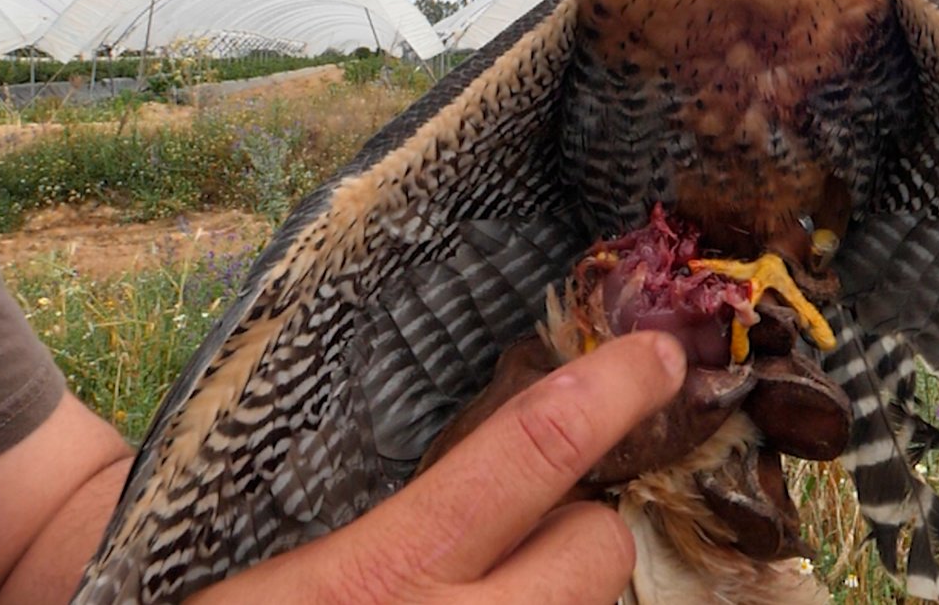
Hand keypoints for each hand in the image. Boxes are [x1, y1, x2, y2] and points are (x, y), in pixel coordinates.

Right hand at [188, 331, 687, 604]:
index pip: (534, 452)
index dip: (613, 392)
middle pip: (598, 550)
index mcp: (382, 575)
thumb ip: (390, 486)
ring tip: (473, 587)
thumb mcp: (278, 539)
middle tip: (520, 521)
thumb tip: (499, 426)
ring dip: (547, 590)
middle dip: (579, 524)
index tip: (660, 357)